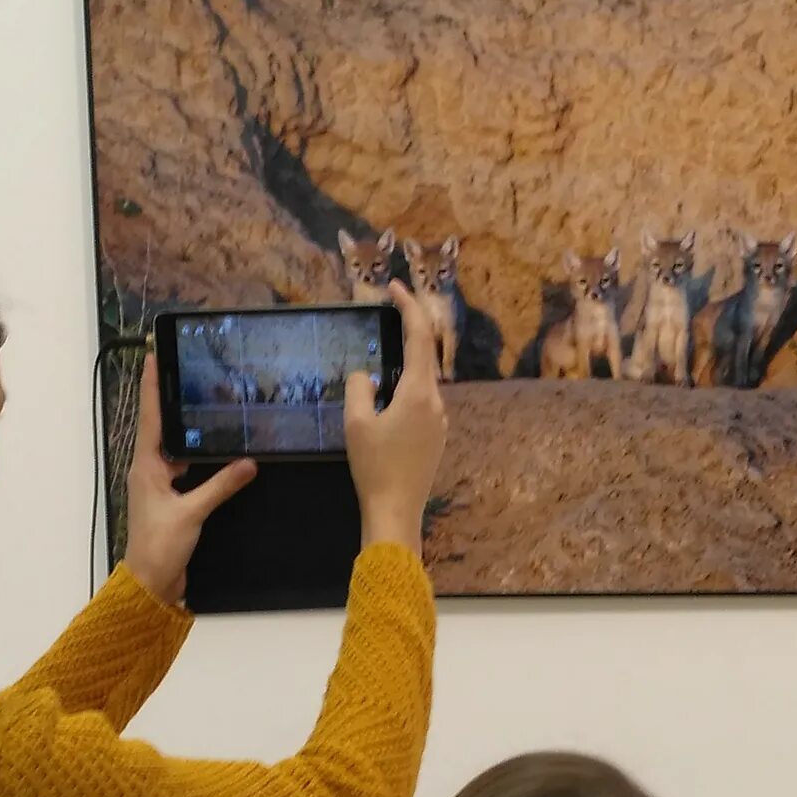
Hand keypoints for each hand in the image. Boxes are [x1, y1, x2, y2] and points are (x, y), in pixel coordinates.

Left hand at [123, 369, 255, 606]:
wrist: (150, 584)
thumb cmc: (160, 545)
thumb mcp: (192, 513)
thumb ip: (221, 486)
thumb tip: (249, 462)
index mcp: (146, 466)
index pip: (149, 417)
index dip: (151, 385)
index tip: (152, 355)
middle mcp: (150, 470)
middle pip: (161, 427)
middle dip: (173, 400)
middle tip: (190, 371)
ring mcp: (159, 485)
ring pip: (174, 448)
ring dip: (187, 429)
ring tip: (206, 402)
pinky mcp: (171, 500)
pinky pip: (185, 469)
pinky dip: (198, 456)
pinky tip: (216, 449)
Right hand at [346, 283, 449, 552]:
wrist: (397, 511)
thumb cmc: (374, 466)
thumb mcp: (356, 422)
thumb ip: (359, 387)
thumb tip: (365, 374)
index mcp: (418, 392)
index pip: (417, 336)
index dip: (408, 306)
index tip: (394, 286)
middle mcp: (436, 401)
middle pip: (425, 353)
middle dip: (410, 324)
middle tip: (392, 302)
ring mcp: (439, 420)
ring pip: (424, 377)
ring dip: (408, 356)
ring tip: (387, 342)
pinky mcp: (436, 436)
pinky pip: (422, 398)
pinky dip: (408, 382)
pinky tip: (391, 389)